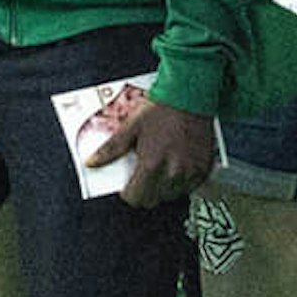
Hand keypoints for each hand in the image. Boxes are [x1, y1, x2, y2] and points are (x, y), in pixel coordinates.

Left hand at [83, 97, 216, 208]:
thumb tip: (92, 162)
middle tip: (143, 175)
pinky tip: (176, 165)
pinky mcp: (204, 169)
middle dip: (144, 192)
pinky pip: (190, 187)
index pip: (136, 198)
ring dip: (163, 188)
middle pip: (153, 200)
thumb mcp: (130, 126)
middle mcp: (173, 172)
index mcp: (152, 164)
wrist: (190, 95)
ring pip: (172, 196)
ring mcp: (191, 172)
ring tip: (161, 167)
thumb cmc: (161, 108)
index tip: (128, 185)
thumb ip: (110, 149)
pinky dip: (181, 182)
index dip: (128, 193)